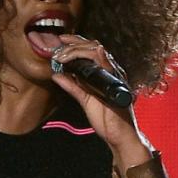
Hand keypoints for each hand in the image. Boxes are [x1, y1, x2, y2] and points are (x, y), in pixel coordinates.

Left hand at [50, 34, 150, 162]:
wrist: (120, 136)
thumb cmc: (106, 119)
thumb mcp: (85, 100)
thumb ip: (73, 86)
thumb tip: (57, 75)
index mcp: (106, 73)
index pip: (92, 50)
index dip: (76, 42)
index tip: (61, 41)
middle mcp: (112, 71)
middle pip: (94, 47)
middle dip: (74, 43)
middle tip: (58, 47)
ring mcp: (114, 77)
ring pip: (97, 52)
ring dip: (76, 51)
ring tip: (61, 56)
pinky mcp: (115, 86)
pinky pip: (104, 68)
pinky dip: (93, 61)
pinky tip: (79, 60)